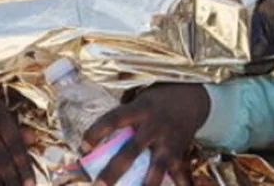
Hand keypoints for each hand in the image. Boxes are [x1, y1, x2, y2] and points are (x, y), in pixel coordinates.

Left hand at [83, 84, 210, 185]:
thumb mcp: (137, 101)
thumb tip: (96, 139)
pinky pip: (182, 173)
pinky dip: (182, 185)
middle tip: (98, 185)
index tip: (83, 147)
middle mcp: (154, 127)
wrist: (190, 96)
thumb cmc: (154, 101)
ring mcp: (169, 142)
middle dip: (114, 170)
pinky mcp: (181, 153)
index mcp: (139, 110)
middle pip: (131, 150)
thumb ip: (123, 119)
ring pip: (157, 166)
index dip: (96, 132)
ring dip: (146, 184)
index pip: (113, 120)